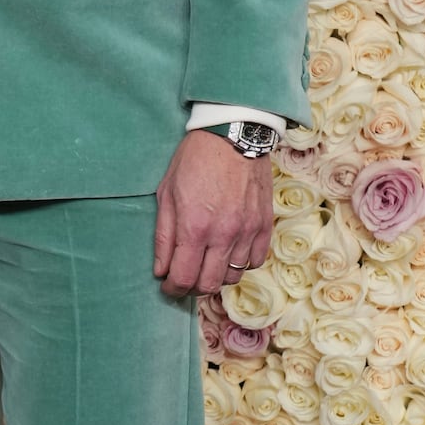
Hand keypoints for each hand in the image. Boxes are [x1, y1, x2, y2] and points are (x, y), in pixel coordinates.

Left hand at [153, 131, 272, 298]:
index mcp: (194, 227)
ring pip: (233, 276)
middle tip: (184, 278)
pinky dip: (241, 263)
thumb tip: (161, 269)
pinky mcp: (264, 225)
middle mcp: (223, 234)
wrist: (233, 135)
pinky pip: (255, 261)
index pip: (183, 278)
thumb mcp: (166, 194)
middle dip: (192, 287)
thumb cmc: (194, 160)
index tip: (167, 286)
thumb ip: (163, 235)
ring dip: (217, 276)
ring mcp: (247, 231)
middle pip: (209, 284)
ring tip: (206, 263)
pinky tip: (229, 253)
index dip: (172, 289)